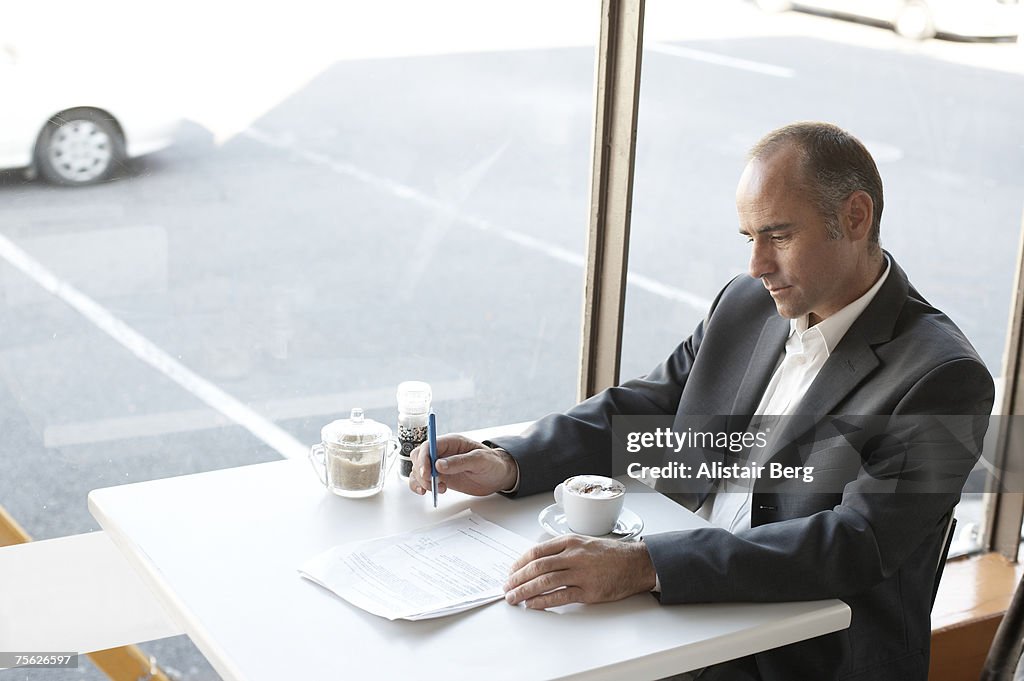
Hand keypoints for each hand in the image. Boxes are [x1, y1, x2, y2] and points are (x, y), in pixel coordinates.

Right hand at [408, 434, 517, 496]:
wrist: (498, 476)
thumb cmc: (492, 463)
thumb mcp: (480, 460)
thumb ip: (459, 462)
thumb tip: (439, 465)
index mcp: (451, 442)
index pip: (429, 446)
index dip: (423, 458)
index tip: (426, 473)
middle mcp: (442, 452)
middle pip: (419, 457)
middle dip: (421, 471)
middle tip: (432, 483)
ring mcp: (440, 465)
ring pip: (418, 469)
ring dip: (421, 480)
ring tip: (438, 489)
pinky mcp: (441, 477)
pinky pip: (422, 480)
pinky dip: (420, 486)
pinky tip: (428, 492)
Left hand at [503, 535, 656, 608]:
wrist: (635, 563)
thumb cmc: (610, 554)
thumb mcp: (584, 542)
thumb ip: (562, 549)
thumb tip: (537, 561)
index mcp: (570, 542)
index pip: (537, 552)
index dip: (520, 563)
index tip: (511, 572)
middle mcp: (574, 556)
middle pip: (537, 567)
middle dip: (518, 579)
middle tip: (507, 588)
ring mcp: (581, 574)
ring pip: (545, 582)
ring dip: (525, 591)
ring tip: (515, 598)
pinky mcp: (588, 591)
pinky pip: (560, 597)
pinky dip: (543, 602)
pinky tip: (533, 605)